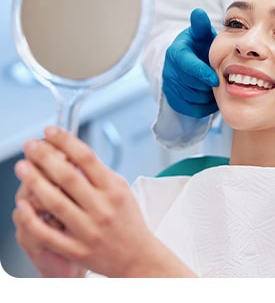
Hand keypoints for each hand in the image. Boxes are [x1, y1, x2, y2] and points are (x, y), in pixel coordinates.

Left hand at [13, 127, 192, 276]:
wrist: (137, 257)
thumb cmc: (128, 222)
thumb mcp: (122, 191)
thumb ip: (100, 174)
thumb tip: (73, 153)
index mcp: (114, 190)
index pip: (87, 158)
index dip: (66, 141)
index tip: (51, 131)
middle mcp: (102, 208)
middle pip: (68, 177)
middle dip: (45, 157)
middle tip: (31, 145)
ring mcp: (88, 230)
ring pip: (55, 202)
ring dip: (35, 182)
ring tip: (22, 167)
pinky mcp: (77, 249)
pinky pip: (48, 233)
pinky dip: (32, 218)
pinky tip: (22, 205)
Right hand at [162, 8, 219, 117]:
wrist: (189, 63)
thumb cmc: (199, 47)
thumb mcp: (201, 35)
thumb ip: (201, 26)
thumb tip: (198, 13)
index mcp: (176, 53)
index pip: (187, 66)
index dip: (202, 74)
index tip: (215, 80)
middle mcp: (169, 71)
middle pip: (192, 85)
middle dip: (208, 84)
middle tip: (220, 80)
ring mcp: (170, 87)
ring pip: (194, 99)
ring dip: (208, 95)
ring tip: (215, 86)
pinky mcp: (174, 101)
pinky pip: (193, 110)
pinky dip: (205, 106)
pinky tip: (210, 96)